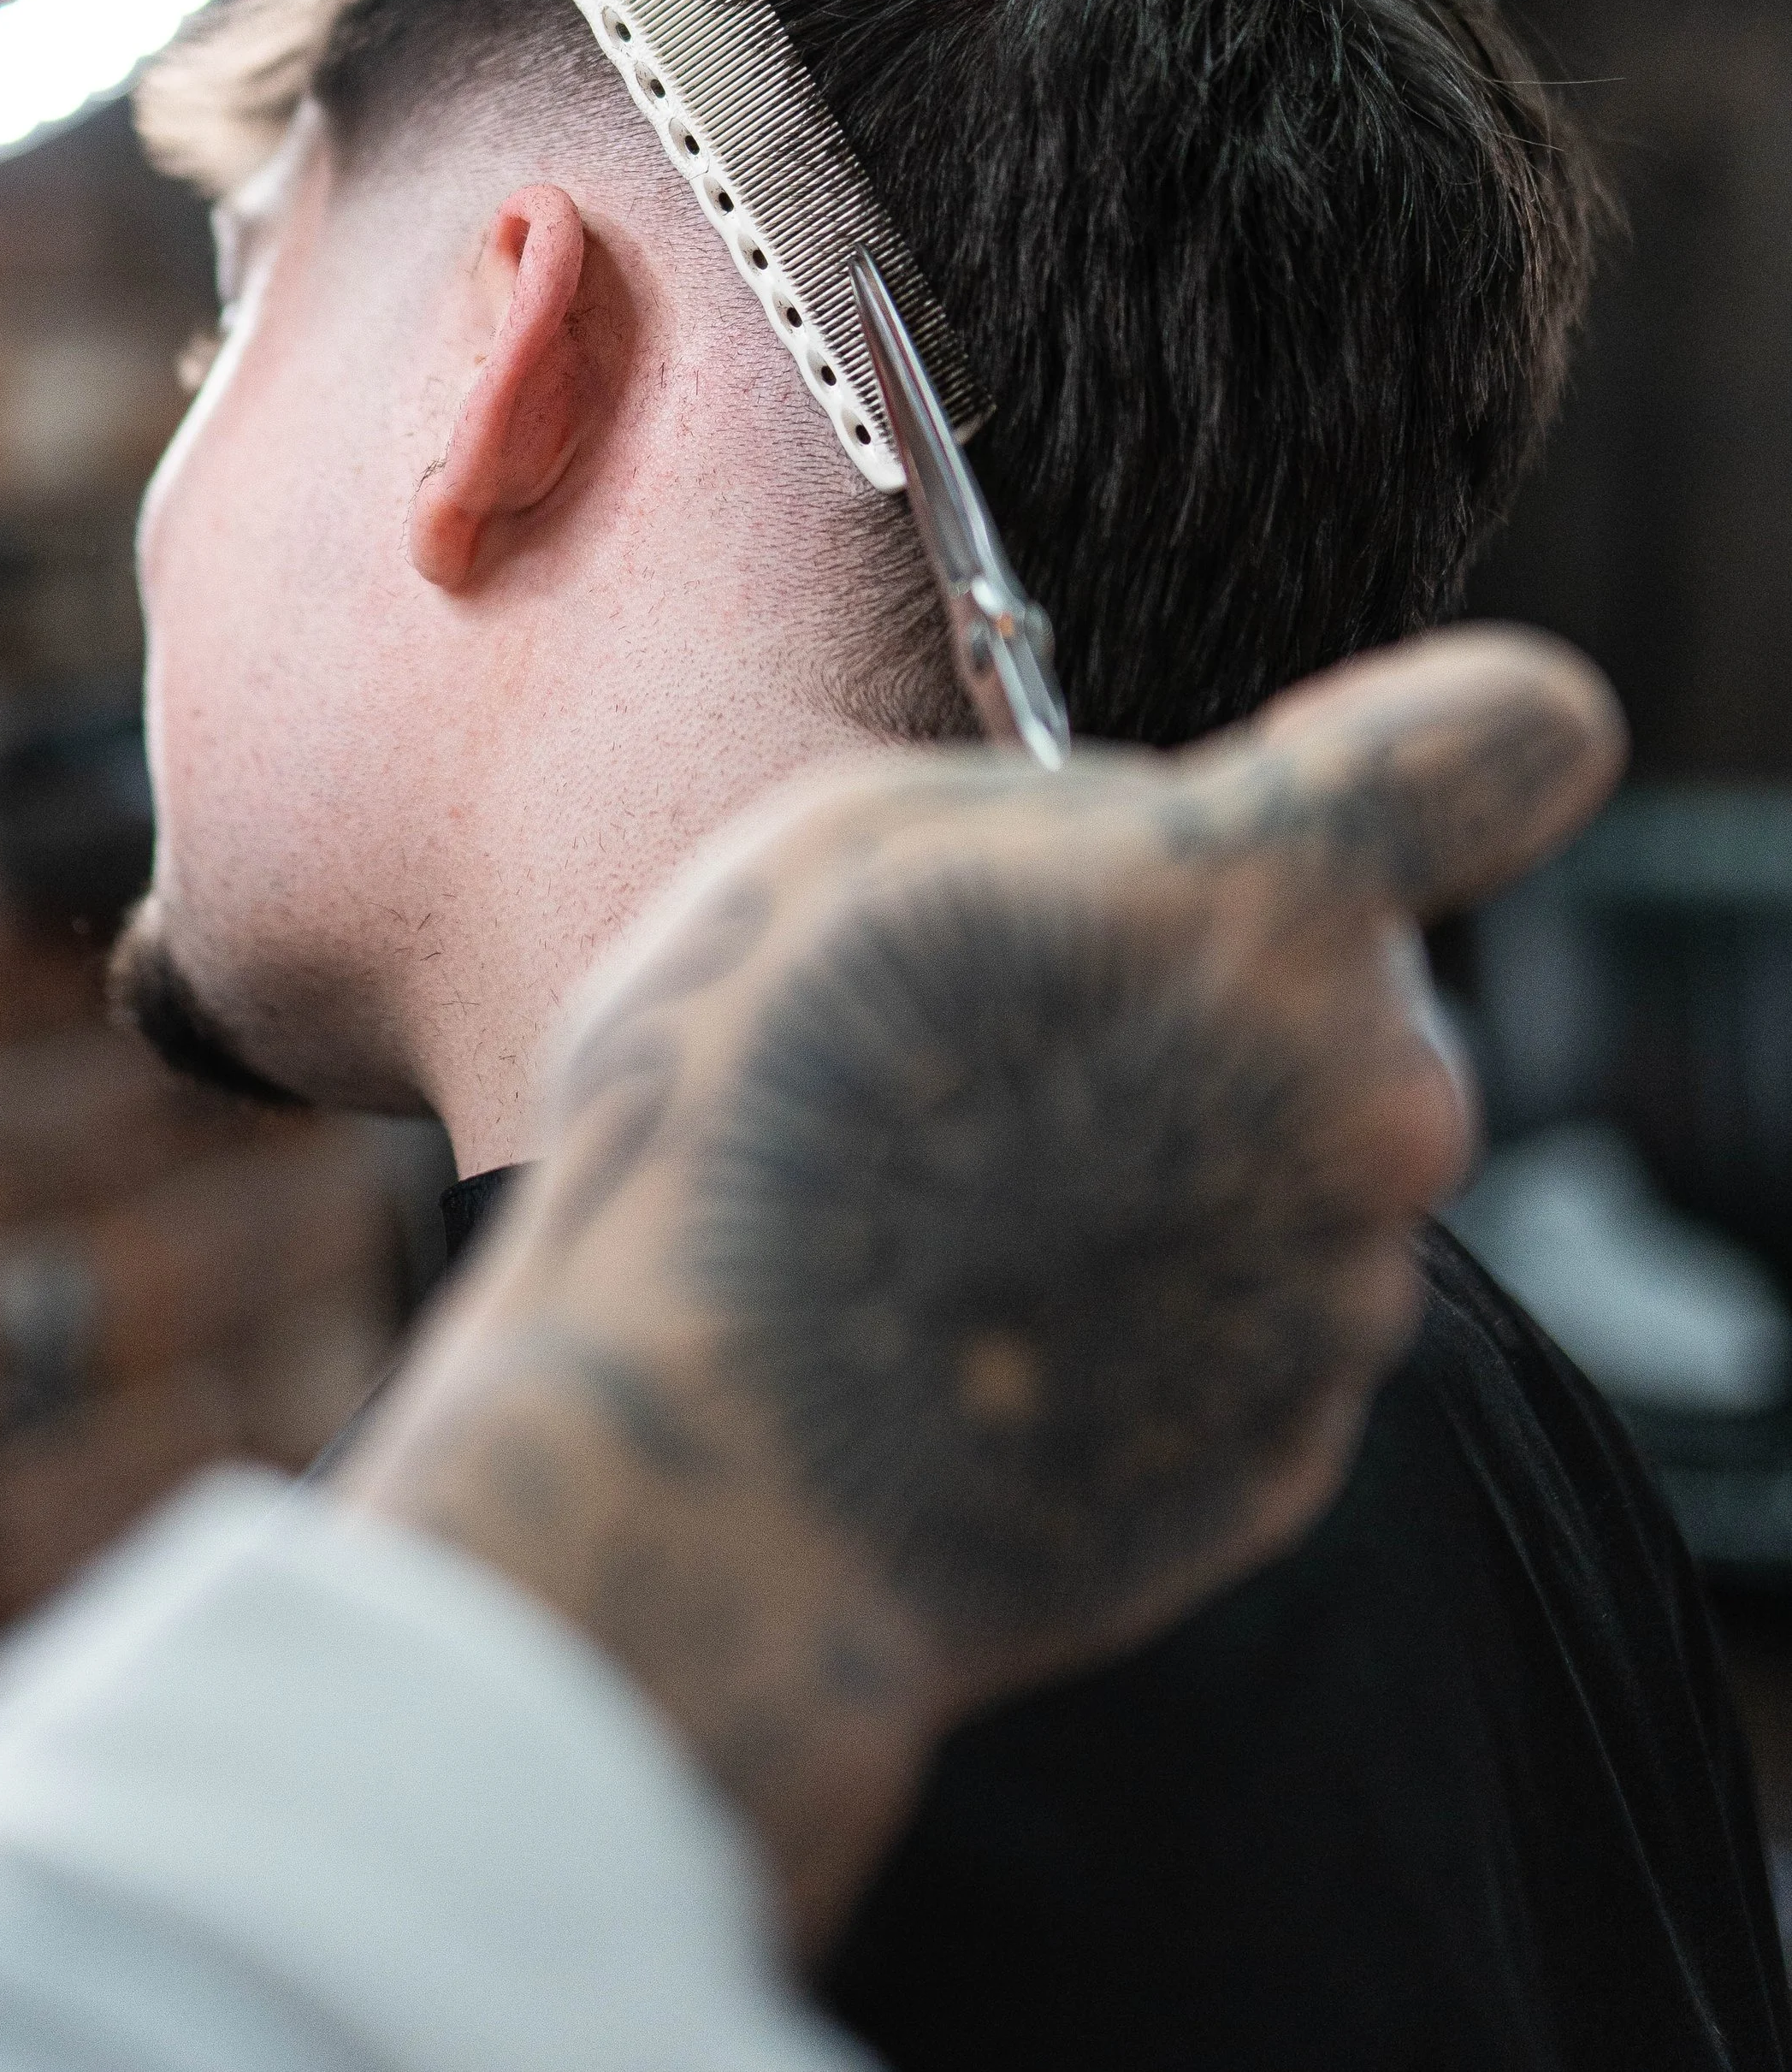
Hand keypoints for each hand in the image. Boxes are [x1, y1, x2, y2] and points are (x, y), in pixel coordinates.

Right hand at [335, 625, 1622, 1952]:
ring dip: (1171, 1166)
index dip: (1468, 741)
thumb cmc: (751, 1123)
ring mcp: (1345, 1294)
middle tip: (1008, 1061)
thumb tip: (1164, 853)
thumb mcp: (858, 845)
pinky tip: (984, 1331)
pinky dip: (1149, 1319)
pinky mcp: (1297, 1454)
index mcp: (1268, 900)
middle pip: (1346, 990)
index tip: (1407, 776)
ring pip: (1296, 1165)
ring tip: (957, 1216)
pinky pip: (1246, 1325)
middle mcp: (1370, 1097)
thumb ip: (1078, 817)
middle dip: (1210, 1002)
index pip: (1509, 740)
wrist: (706, 1474)